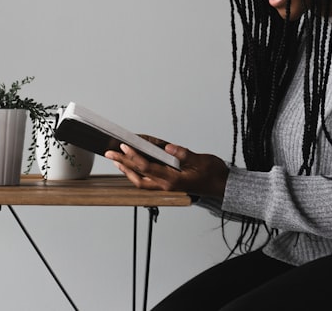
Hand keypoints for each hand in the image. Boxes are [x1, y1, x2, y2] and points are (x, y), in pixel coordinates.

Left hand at [105, 138, 228, 198]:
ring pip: (140, 181)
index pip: (147, 167)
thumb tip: (168, 147)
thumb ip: (183, 153)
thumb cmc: (212, 173)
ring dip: (127, 170)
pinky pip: (147, 181)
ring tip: (116, 160)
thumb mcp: (201, 160)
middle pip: (138, 176)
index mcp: (173, 180)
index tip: (124, 146)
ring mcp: (166, 186)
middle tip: (110, 153)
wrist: (221, 185)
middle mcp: (166, 185)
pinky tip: (131, 166)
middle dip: (123, 164)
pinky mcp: (167, 185)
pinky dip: (136, 173)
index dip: (134, 156)